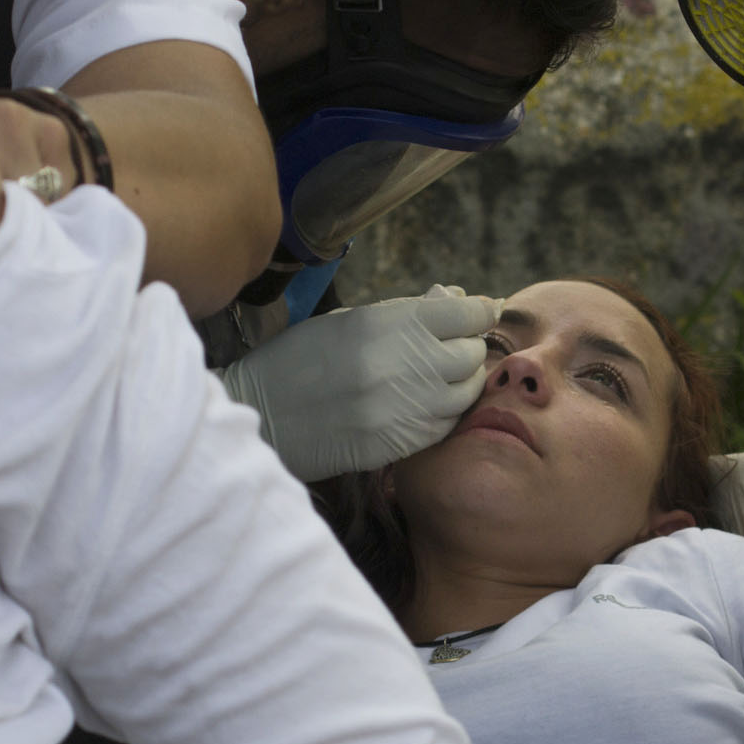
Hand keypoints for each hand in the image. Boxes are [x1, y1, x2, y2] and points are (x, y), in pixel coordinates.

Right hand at [219, 286, 500, 481]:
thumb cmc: (299, 358)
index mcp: (391, 323)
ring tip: (441, 376)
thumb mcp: (348, 320)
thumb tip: (456, 300)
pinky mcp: (403, 442)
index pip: (466, 314)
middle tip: (452, 346)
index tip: (481, 312)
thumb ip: (405, 312)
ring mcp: (408, 407)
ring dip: (461, 381)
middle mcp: (407, 364)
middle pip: (472, 353)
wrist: (263, 415)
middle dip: (467, 346)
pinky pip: (447, 424)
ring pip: (467, 392)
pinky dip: (446, 412)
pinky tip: (427, 404)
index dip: (479, 311)